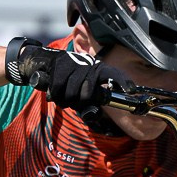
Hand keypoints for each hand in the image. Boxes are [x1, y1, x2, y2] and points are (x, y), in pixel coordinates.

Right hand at [4, 37, 121, 114]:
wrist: (45, 63)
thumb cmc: (67, 81)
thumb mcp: (80, 92)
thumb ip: (87, 104)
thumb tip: (91, 114)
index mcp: (97, 70)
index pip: (113, 74)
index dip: (123, 81)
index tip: (131, 90)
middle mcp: (89, 64)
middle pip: (87, 95)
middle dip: (79, 103)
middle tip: (73, 101)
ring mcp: (74, 63)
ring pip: (72, 93)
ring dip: (65, 100)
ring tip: (63, 96)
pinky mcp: (59, 64)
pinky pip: (59, 88)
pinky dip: (56, 95)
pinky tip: (55, 92)